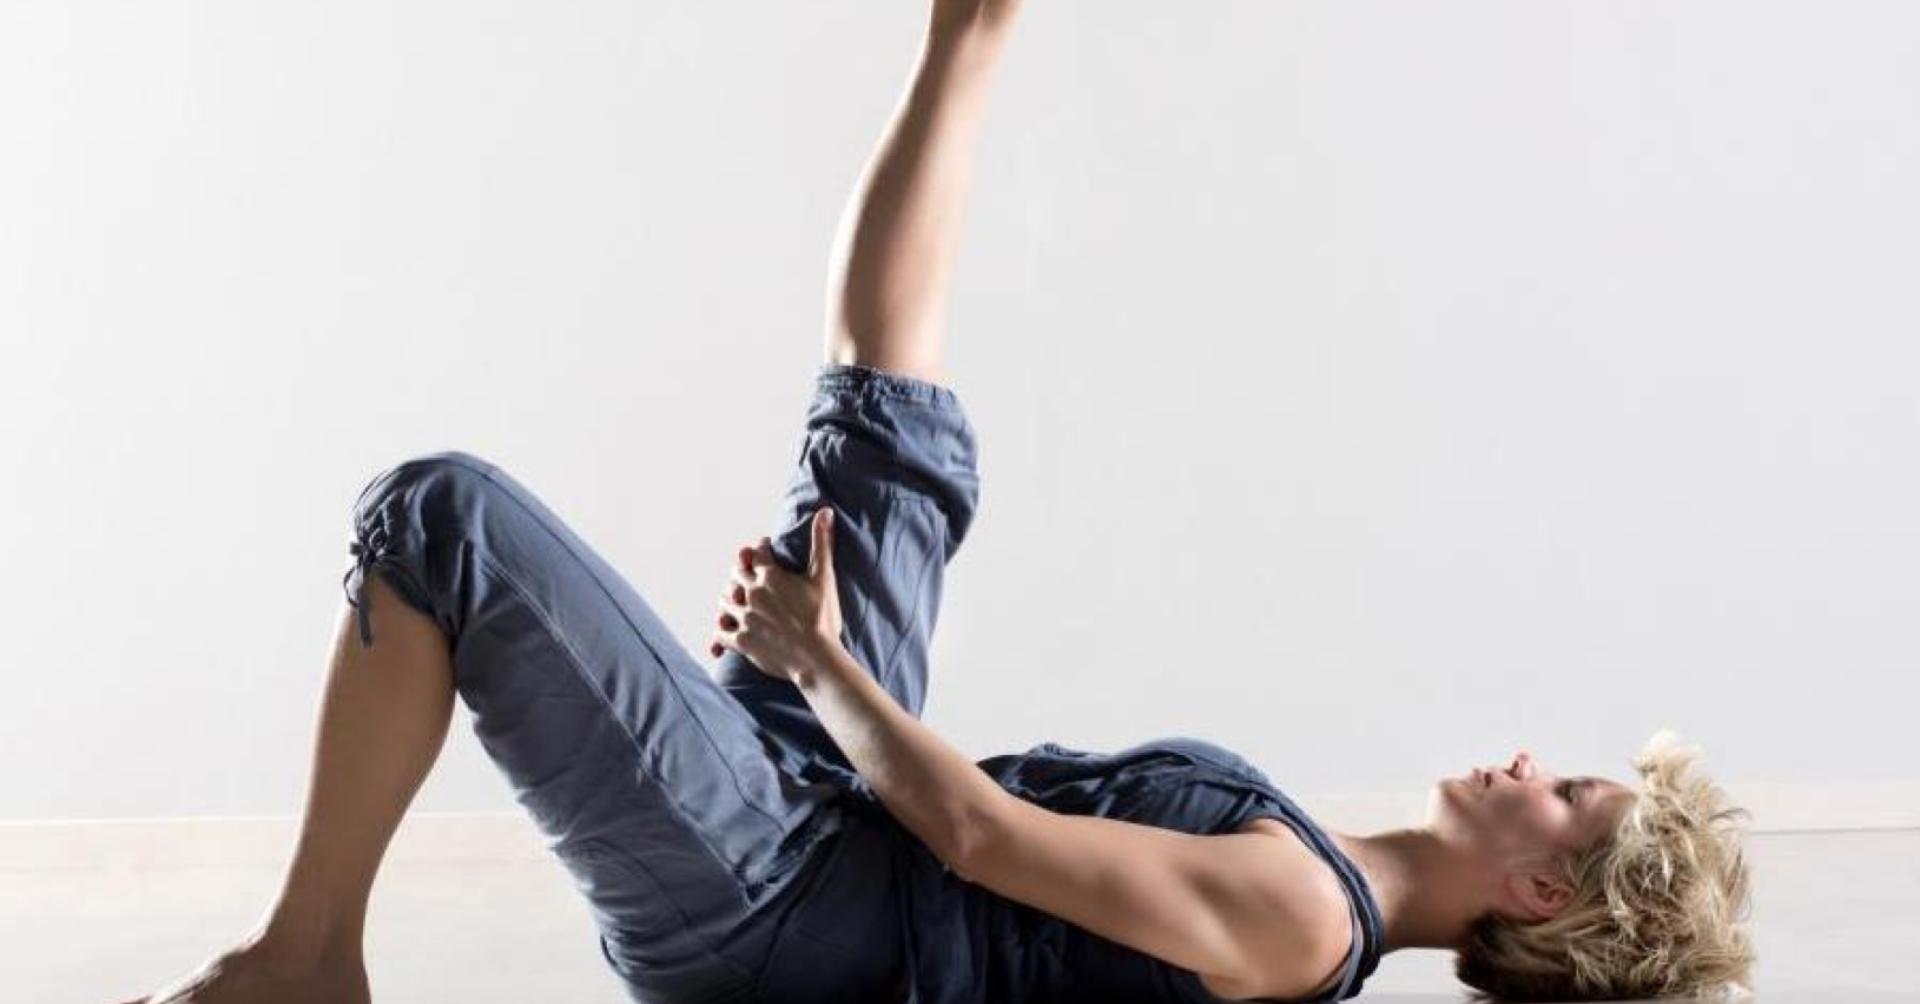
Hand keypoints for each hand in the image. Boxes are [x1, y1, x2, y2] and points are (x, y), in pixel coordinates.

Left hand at [709, 507, 845, 683]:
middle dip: (741, 571)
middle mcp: (751, 594)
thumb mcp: (823, 577)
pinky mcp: (741, 641)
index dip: (760, 547)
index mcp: (769, 576)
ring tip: (735, 600)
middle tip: (747, 572)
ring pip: (724, 601)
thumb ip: (821, 542)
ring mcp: (744, 618)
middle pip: (735, 574)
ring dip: (729, 599)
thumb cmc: (822, 617)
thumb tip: (825, 511)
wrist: (816, 658)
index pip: (756, 552)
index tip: (764, 547)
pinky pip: (719, 633)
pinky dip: (720, 632)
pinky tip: (723, 632)